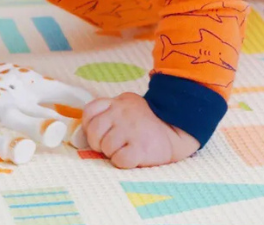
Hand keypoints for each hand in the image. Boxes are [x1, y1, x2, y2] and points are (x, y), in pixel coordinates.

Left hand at [82, 93, 199, 168]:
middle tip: (113, 145)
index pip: (90, 111)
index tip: (99, 133)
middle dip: (99, 143)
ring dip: (113, 153)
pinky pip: (119, 160)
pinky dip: (123, 162)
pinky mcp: (140, 147)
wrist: (177, 130)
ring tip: (127, 149)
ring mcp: (131, 129)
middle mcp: (122, 113)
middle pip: (94, 131)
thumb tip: (86, 131)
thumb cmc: (149, 123)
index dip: (89, 125)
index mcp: (118, 102)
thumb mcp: (129, 106)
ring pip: (105, 147)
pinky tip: (132, 156)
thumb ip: (109, 112)